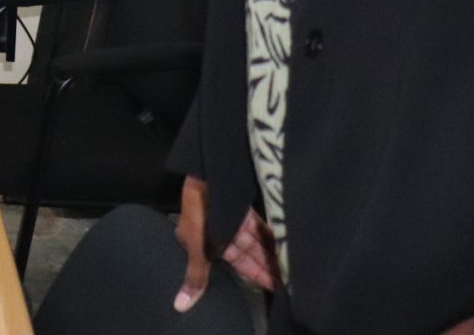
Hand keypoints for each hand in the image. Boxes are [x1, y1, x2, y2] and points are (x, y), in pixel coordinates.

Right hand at [176, 175, 279, 311]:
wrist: (208, 169)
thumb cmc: (199, 208)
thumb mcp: (197, 245)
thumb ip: (197, 275)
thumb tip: (180, 305)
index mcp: (204, 240)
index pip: (233, 263)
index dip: (253, 274)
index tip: (274, 287)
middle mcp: (219, 230)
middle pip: (247, 252)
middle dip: (265, 264)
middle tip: (291, 277)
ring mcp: (232, 217)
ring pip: (255, 239)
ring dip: (271, 250)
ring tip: (293, 261)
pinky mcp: (242, 204)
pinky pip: (260, 223)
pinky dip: (271, 232)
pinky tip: (287, 239)